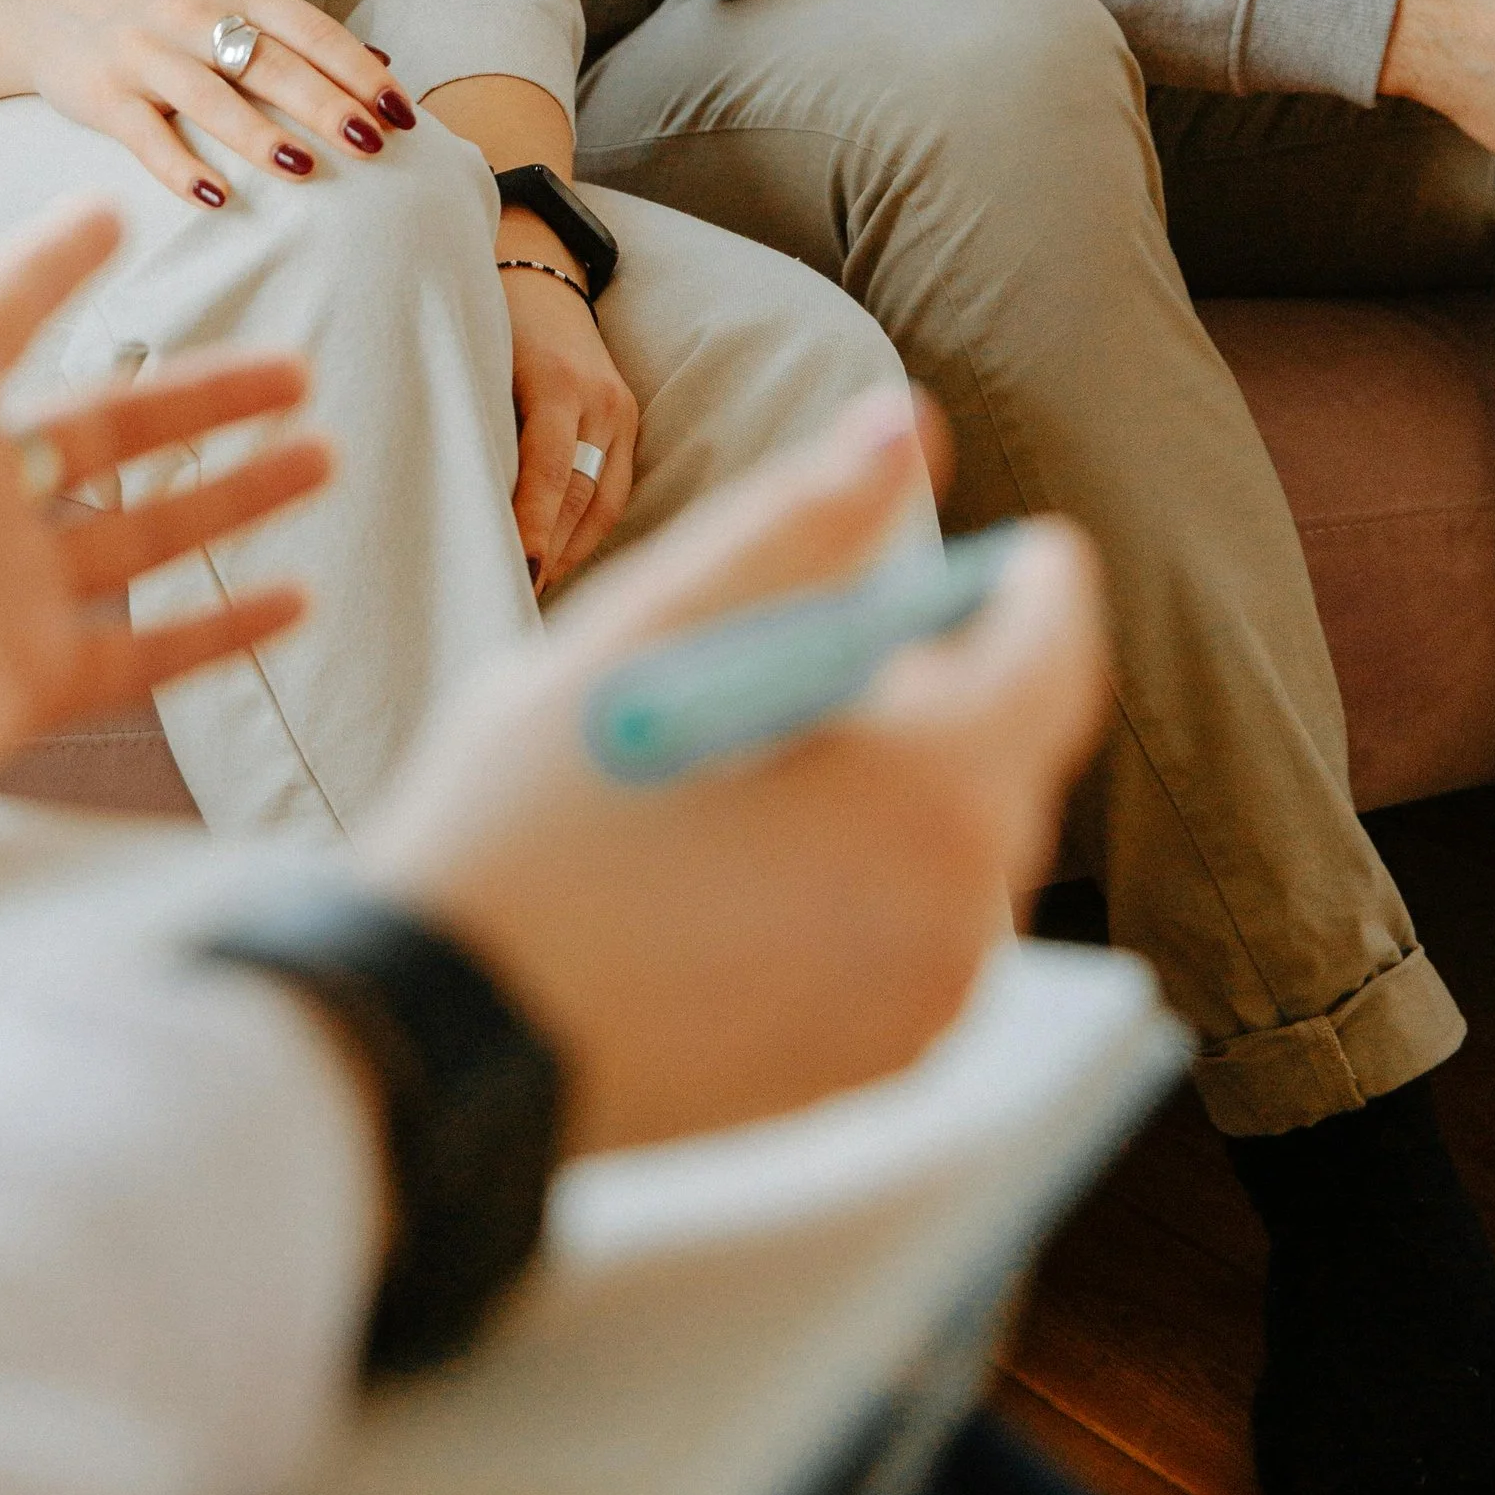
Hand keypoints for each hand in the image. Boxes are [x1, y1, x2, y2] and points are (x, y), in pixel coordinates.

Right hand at [0, 0, 412, 207]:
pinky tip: (217, 198)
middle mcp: (190, 16)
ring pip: (210, 97)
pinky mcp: (102, 97)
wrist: (45, 6)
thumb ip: (295, 34)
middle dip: (324, 102)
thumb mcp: (224, 1)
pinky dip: (181, 169)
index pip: (310, 28)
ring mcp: (144, 55)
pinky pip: (146, 138)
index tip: (401, 112)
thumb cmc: (157, 12)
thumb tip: (383, 66)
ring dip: (259, 134)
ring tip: (305, 168)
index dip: (358, 70)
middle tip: (373, 144)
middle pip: (268, 62)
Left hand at [0, 96, 333, 930]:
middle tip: (297, 367)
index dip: (54, 264)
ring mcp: (8, 591)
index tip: (110, 216)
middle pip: (114, 430)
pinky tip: (299, 598)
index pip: (5, 314)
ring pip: (150, 534)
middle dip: (208, 397)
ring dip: (239, 494)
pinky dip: (225, 627)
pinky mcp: (30, 681)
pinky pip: (150, 652)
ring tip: (323, 455)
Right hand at [355, 392, 1106, 1154]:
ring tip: (788, 736)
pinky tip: (764, 843)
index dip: (1042, 587)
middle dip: (960, 678)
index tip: (1026, 544)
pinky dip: (881, 870)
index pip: (1051, 661)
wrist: (443, 1038)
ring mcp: (920, 1008)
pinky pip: (923, 935)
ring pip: (966, 846)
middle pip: (1012, 755)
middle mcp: (956, 914)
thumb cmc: (535, 820)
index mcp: (927, 792)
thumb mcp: (655, 630)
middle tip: (863, 626)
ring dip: (914, 778)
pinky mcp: (873, 1068)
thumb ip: (798, 523)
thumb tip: (907, 426)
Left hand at [500, 247, 634, 593]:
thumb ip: (477, 421)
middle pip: (581, 495)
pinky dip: (586, 530)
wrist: (538, 269)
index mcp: (556, 381)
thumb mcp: (475, 359)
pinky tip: (558, 560)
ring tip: (532, 593)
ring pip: (603, 501)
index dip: (533, 524)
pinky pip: (613, 490)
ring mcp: (621, 411)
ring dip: (569, 552)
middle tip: (511, 599)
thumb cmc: (488, 318)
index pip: (549, 469)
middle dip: (550, 553)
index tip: (516, 571)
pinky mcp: (629, 421)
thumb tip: (457, 503)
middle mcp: (599, 399)